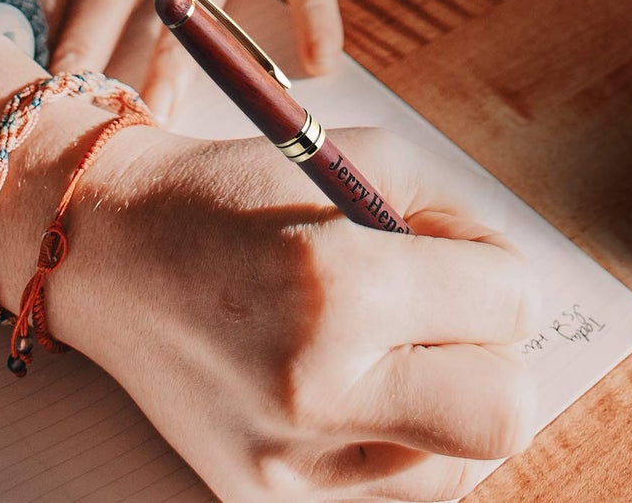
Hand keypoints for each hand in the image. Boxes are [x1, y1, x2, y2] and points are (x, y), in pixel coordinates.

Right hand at [0, 42, 538, 502]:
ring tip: (398, 358)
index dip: (501, 276)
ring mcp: (287, 462)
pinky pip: (389, 495)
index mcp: (343, 287)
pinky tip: (360, 394)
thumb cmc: (244, 192)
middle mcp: (318, 388)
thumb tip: (517, 290)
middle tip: (453, 324)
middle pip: (504, 416)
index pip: (510, 308)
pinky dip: (399, 448)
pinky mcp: (261, 501)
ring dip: (451, 412)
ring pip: (457, 472)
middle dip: (497, 360)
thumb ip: (460, 221)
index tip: (464, 261)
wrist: (115, 250)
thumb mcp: (365, 163)